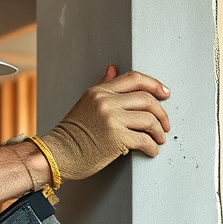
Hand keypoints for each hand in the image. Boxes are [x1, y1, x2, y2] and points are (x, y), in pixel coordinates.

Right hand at [39, 65, 170, 181]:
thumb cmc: (71, 133)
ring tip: (159, 139)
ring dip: (159, 132)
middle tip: (165, 125)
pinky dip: (152, 147)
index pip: (135, 78)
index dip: (155, 84)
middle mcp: (106, 102)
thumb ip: (103, 85)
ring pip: (149, 120)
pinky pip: (144, 140)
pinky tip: (152, 150)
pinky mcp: (116, 138)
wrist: (57, 154)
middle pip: (146, 99)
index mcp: (100, 91)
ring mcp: (112, 119)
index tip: (165, 93)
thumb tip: (113, 68)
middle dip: (161, 114)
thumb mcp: (86, 102)